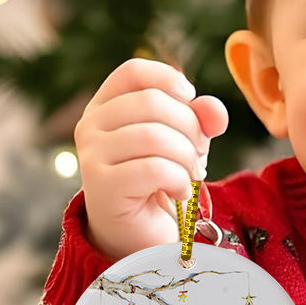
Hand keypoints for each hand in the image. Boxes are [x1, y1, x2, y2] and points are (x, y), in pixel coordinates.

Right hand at [74, 58, 228, 260]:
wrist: (141, 234)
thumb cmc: (162, 179)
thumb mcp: (187, 139)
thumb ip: (202, 117)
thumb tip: (214, 111)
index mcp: (106, 106)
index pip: (134, 71)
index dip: (170, 81)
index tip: (190, 102)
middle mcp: (91, 126)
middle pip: (152, 102)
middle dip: (189, 127)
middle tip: (196, 154)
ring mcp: (91, 156)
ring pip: (154, 135)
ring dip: (186, 157)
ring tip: (190, 174)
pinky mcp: (102, 187)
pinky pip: (154, 169)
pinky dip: (179, 181)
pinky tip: (180, 193)